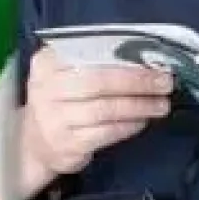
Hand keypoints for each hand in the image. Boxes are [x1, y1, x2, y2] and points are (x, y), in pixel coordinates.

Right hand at [24, 45, 174, 176]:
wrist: (34, 144)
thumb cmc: (60, 101)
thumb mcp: (65, 74)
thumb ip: (95, 63)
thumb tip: (144, 59)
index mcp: (47, 63)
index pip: (89, 55)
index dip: (125, 58)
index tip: (154, 59)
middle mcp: (46, 89)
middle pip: (99, 82)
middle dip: (137, 82)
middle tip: (165, 83)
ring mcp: (54, 119)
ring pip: (105, 109)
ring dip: (139, 106)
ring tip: (161, 104)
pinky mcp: (66, 144)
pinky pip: (105, 132)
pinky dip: (128, 126)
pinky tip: (142, 121)